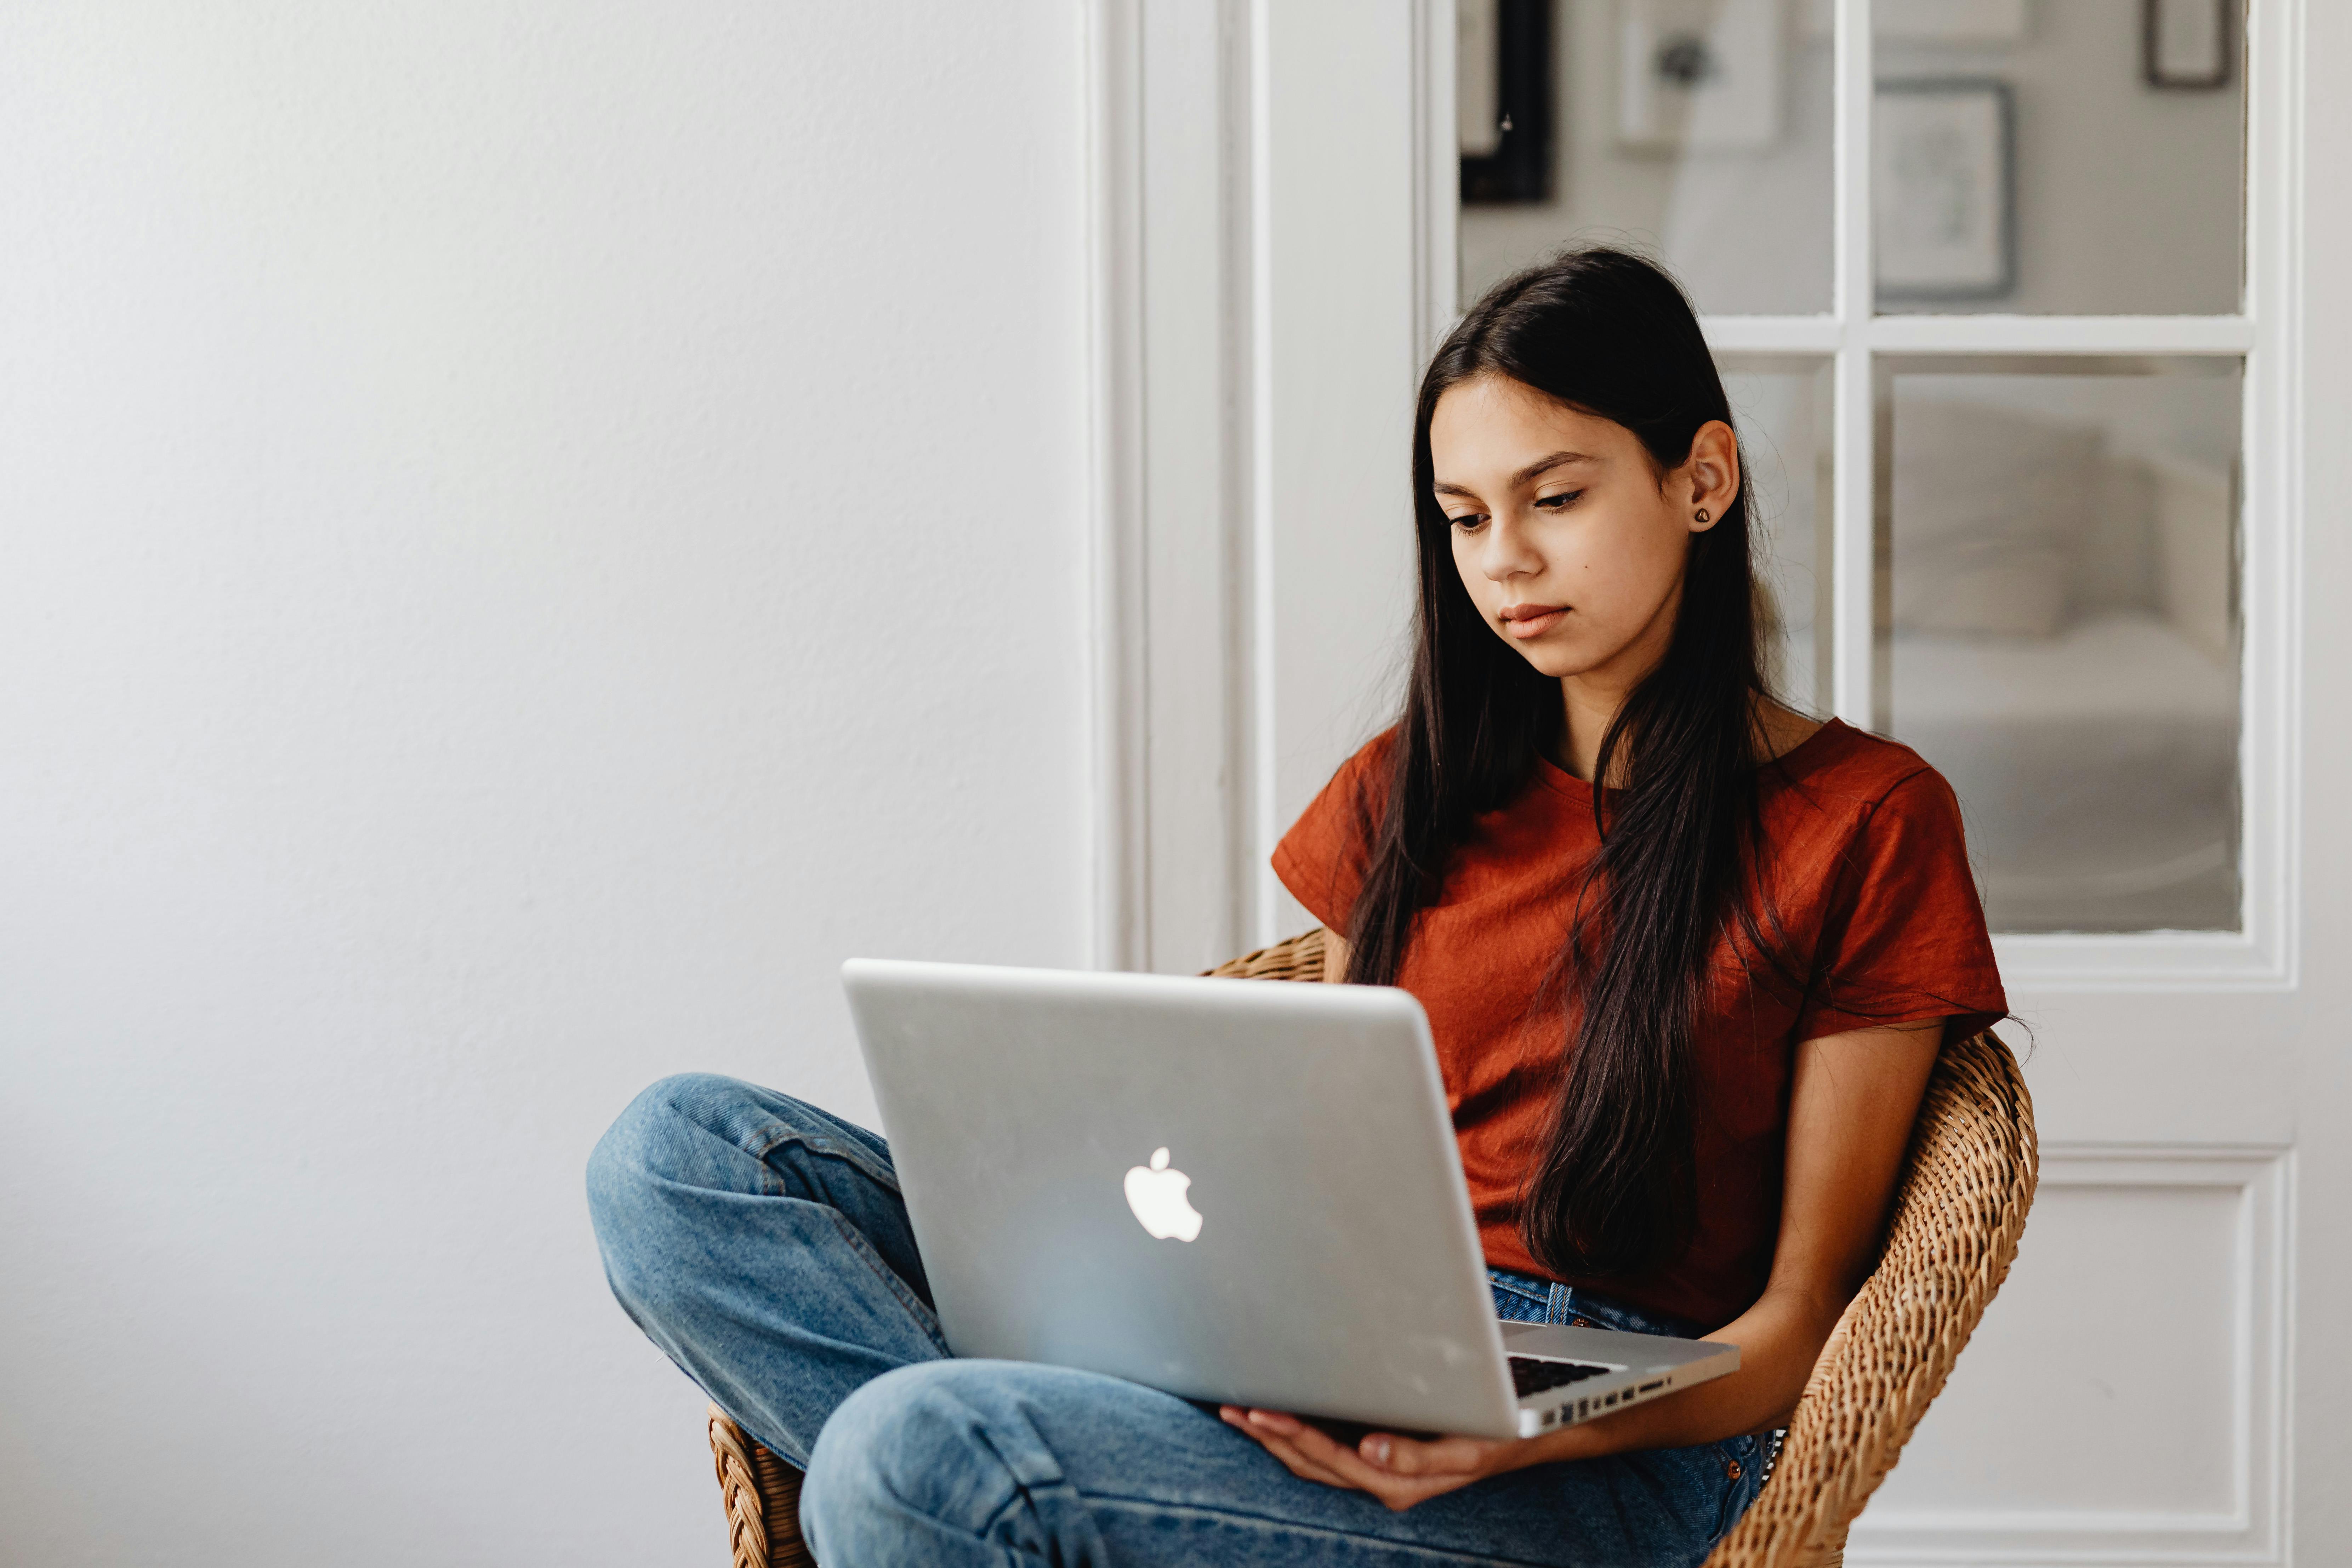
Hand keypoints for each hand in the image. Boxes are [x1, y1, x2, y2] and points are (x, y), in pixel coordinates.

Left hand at [1217, 1406, 1539, 1510]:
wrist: (1526, 1437)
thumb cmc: (1497, 1437)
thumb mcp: (1467, 1448)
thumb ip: (1418, 1455)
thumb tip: (1371, 1449)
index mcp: (1397, 1481)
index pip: (1330, 1458)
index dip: (1291, 1435)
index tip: (1258, 1412)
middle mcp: (1382, 1479)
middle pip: (1310, 1463)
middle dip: (1269, 1437)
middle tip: (1229, 1408)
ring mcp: (1379, 1471)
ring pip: (1313, 1460)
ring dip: (1275, 1438)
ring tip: (1239, 1412)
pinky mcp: (1380, 1456)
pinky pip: (1327, 1451)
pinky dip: (1297, 1435)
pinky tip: (1279, 1417)